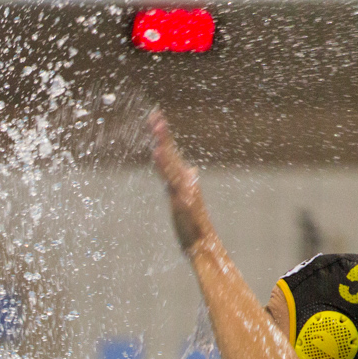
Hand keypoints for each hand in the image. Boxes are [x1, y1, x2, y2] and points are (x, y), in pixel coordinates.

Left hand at [150, 109, 213, 252]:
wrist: (202, 243)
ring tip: (158, 146)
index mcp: (181, 179)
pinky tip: (178, 178)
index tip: (155, 115)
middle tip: (157, 119)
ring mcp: (186, 194)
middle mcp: (184, 183)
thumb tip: (191, 169)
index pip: (169, 152)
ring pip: (174, 174)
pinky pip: (182, 196)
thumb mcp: (186, 198)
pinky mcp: (188, 209)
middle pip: (171, 157)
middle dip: (164, 139)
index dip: (162, 135)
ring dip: (167, 160)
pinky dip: (177, 188)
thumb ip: (185, 182)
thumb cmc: (191, 222)